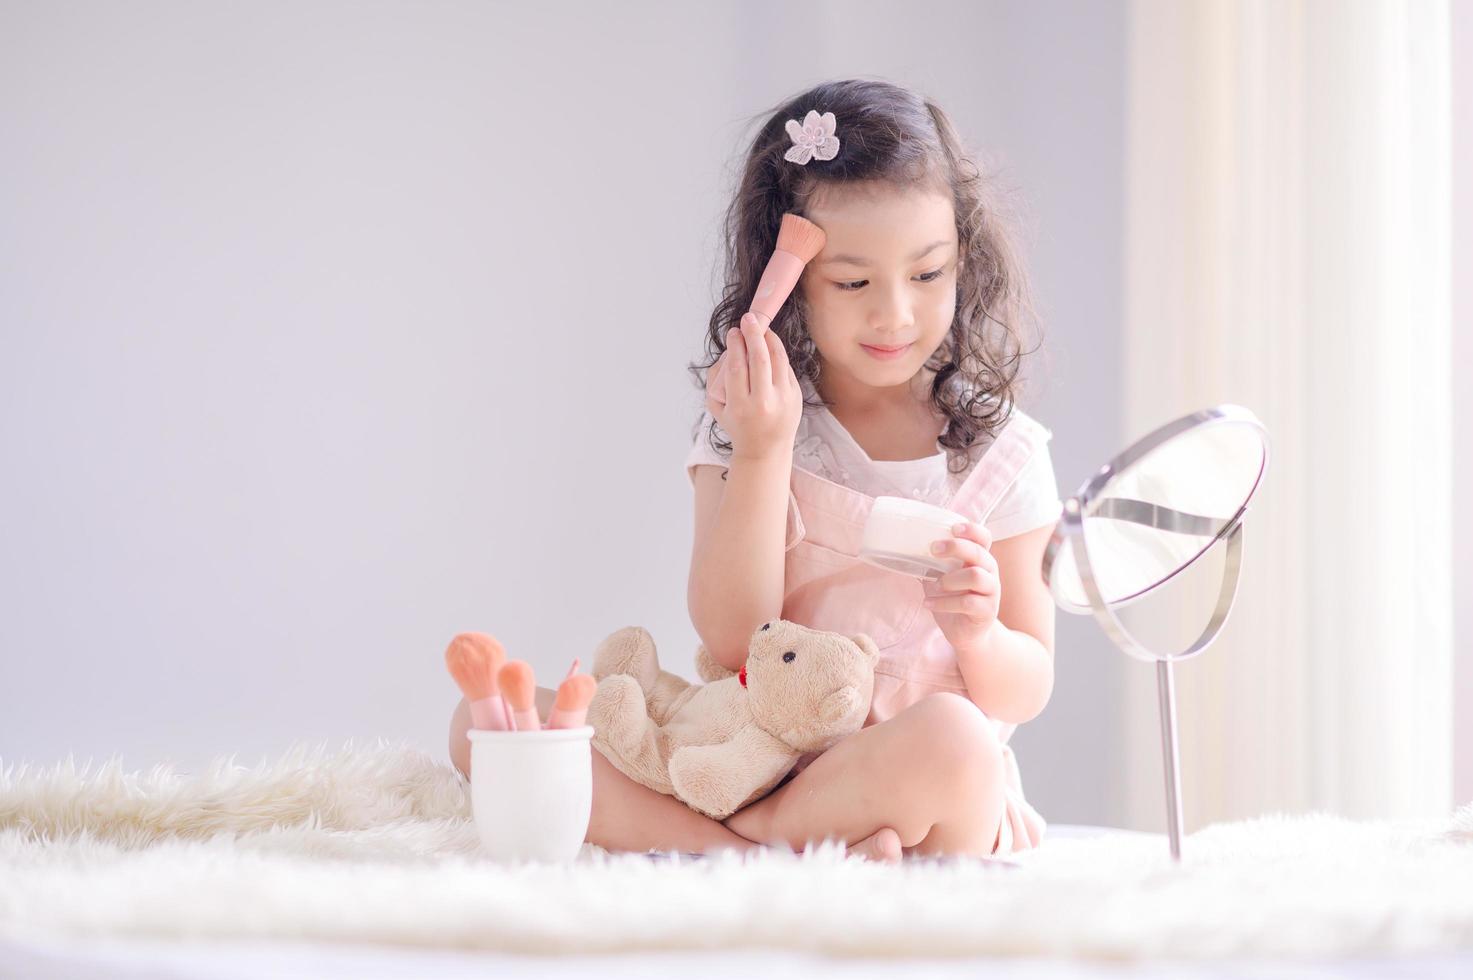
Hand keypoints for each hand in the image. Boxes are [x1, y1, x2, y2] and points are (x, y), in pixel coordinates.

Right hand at [705, 313, 801, 461]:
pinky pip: (786, 368)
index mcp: (740, 406)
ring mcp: (783, 400)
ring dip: (770, 339)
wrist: (765, 451)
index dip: (735, 345)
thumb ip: (715, 380)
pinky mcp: (796, 397)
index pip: (737, 367)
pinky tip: (770, 346)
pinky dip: (778, 354)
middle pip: (760, 359)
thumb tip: (728, 350)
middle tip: (748, 319)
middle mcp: (763, 403)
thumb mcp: (717, 408)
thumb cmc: (737, 426)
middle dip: (754, 334)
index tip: (733, 332)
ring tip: (761, 329)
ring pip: (778, 360)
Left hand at [922, 521, 998, 652]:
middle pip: (978, 553)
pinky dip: (943, 603)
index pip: (983, 537)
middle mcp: (990, 572)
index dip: (971, 530)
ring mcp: (991, 592)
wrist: (966, 632)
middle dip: (955, 547)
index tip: (952, 528)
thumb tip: (904, 548)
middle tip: (933, 549)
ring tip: (934, 586)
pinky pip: (967, 603)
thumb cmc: (953, 598)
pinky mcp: (986, 611)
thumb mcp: (942, 577)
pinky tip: (928, 604)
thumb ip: (933, 563)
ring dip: (949, 579)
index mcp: (979, 559)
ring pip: (975, 576)